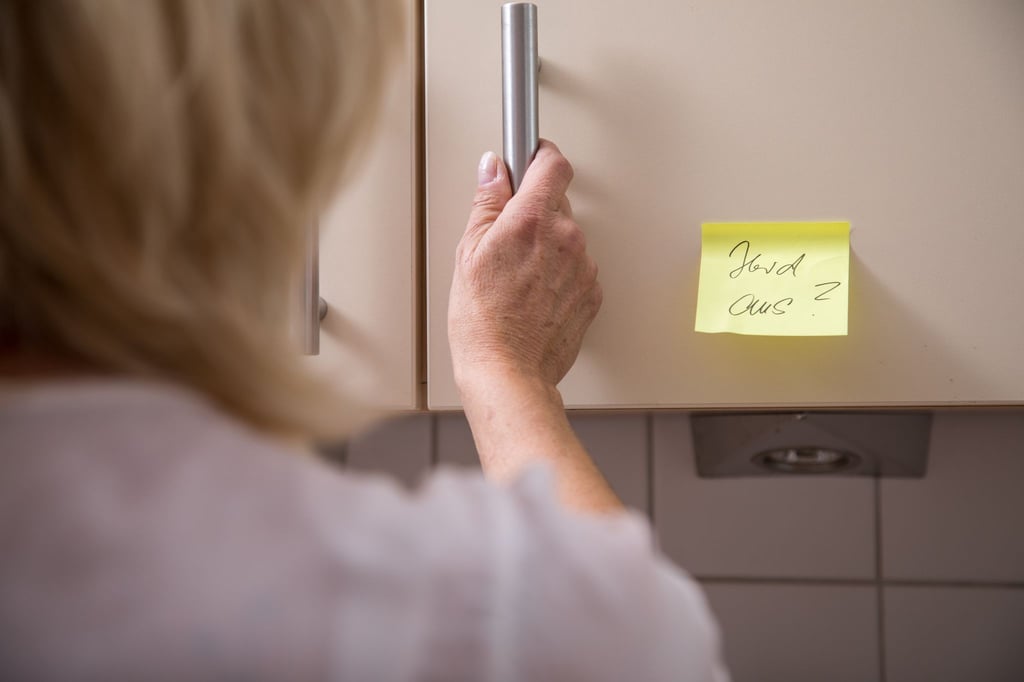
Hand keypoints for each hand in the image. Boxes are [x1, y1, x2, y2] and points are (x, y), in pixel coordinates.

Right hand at [448, 140, 601, 389]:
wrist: (508, 371)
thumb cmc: (483, 321)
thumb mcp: (469, 252)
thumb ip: (487, 202)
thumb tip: (494, 169)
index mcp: (532, 220)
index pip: (553, 164)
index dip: (541, 156)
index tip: (531, 157)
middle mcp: (566, 238)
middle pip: (558, 203)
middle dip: (535, 213)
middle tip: (507, 240)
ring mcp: (584, 266)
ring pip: (568, 238)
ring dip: (548, 247)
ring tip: (518, 278)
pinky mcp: (592, 292)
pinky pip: (577, 268)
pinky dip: (560, 275)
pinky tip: (533, 294)